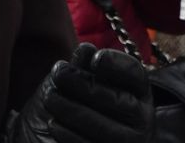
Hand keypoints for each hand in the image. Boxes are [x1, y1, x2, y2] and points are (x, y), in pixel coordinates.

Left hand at [3, 43, 153, 142]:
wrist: (44, 133)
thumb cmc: (66, 100)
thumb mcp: (71, 79)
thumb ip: (80, 65)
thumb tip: (87, 50)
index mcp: (135, 91)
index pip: (135, 74)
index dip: (118, 65)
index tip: (95, 60)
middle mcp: (140, 118)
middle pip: (121, 102)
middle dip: (85, 85)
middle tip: (58, 73)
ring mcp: (129, 142)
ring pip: (106, 129)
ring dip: (72, 110)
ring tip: (51, 98)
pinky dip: (70, 134)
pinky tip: (54, 123)